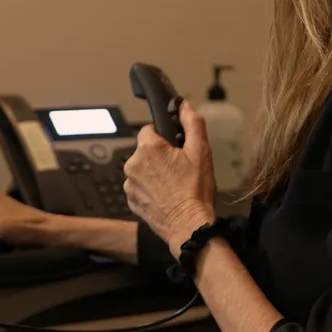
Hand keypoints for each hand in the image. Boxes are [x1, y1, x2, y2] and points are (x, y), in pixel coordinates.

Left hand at [123, 100, 216, 256]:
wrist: (189, 226)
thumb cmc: (195, 190)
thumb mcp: (201, 152)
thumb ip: (192, 124)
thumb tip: (184, 106)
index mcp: (148, 148)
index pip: (149, 130)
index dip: (164, 139)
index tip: (175, 149)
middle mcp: (133, 164)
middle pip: (145, 151)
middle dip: (159, 156)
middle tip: (178, 169)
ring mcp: (130, 184)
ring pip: (141, 169)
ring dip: (153, 173)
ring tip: (173, 185)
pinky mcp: (131, 200)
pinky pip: (139, 187)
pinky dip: (149, 189)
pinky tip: (165, 196)